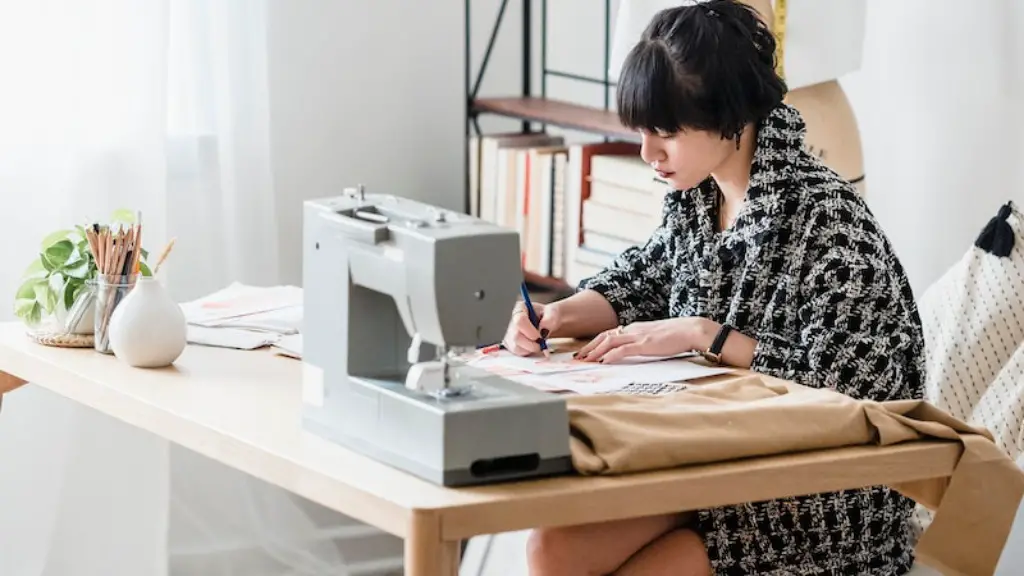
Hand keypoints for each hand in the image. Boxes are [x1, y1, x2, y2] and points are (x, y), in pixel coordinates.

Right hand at [502, 301, 561, 355]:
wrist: (550, 324)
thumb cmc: (550, 316)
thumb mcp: (555, 312)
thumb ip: (551, 317)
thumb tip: (543, 328)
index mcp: (521, 308)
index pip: (520, 320)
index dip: (530, 331)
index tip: (540, 336)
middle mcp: (513, 320)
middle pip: (516, 336)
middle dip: (532, 343)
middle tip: (542, 343)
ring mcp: (510, 334)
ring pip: (516, 347)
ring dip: (530, 349)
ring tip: (539, 343)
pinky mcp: (512, 345)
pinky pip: (517, 353)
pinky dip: (528, 352)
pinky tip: (534, 346)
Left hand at [575, 317, 715, 363]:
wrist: (691, 330)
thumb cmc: (677, 335)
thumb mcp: (654, 337)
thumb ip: (642, 342)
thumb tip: (633, 351)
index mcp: (635, 328)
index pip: (609, 333)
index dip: (595, 343)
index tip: (585, 352)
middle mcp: (633, 329)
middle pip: (604, 336)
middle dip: (589, 347)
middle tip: (577, 358)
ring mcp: (638, 336)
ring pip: (609, 341)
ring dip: (595, 352)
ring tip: (585, 361)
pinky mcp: (644, 344)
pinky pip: (622, 349)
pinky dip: (610, 356)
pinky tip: (603, 362)